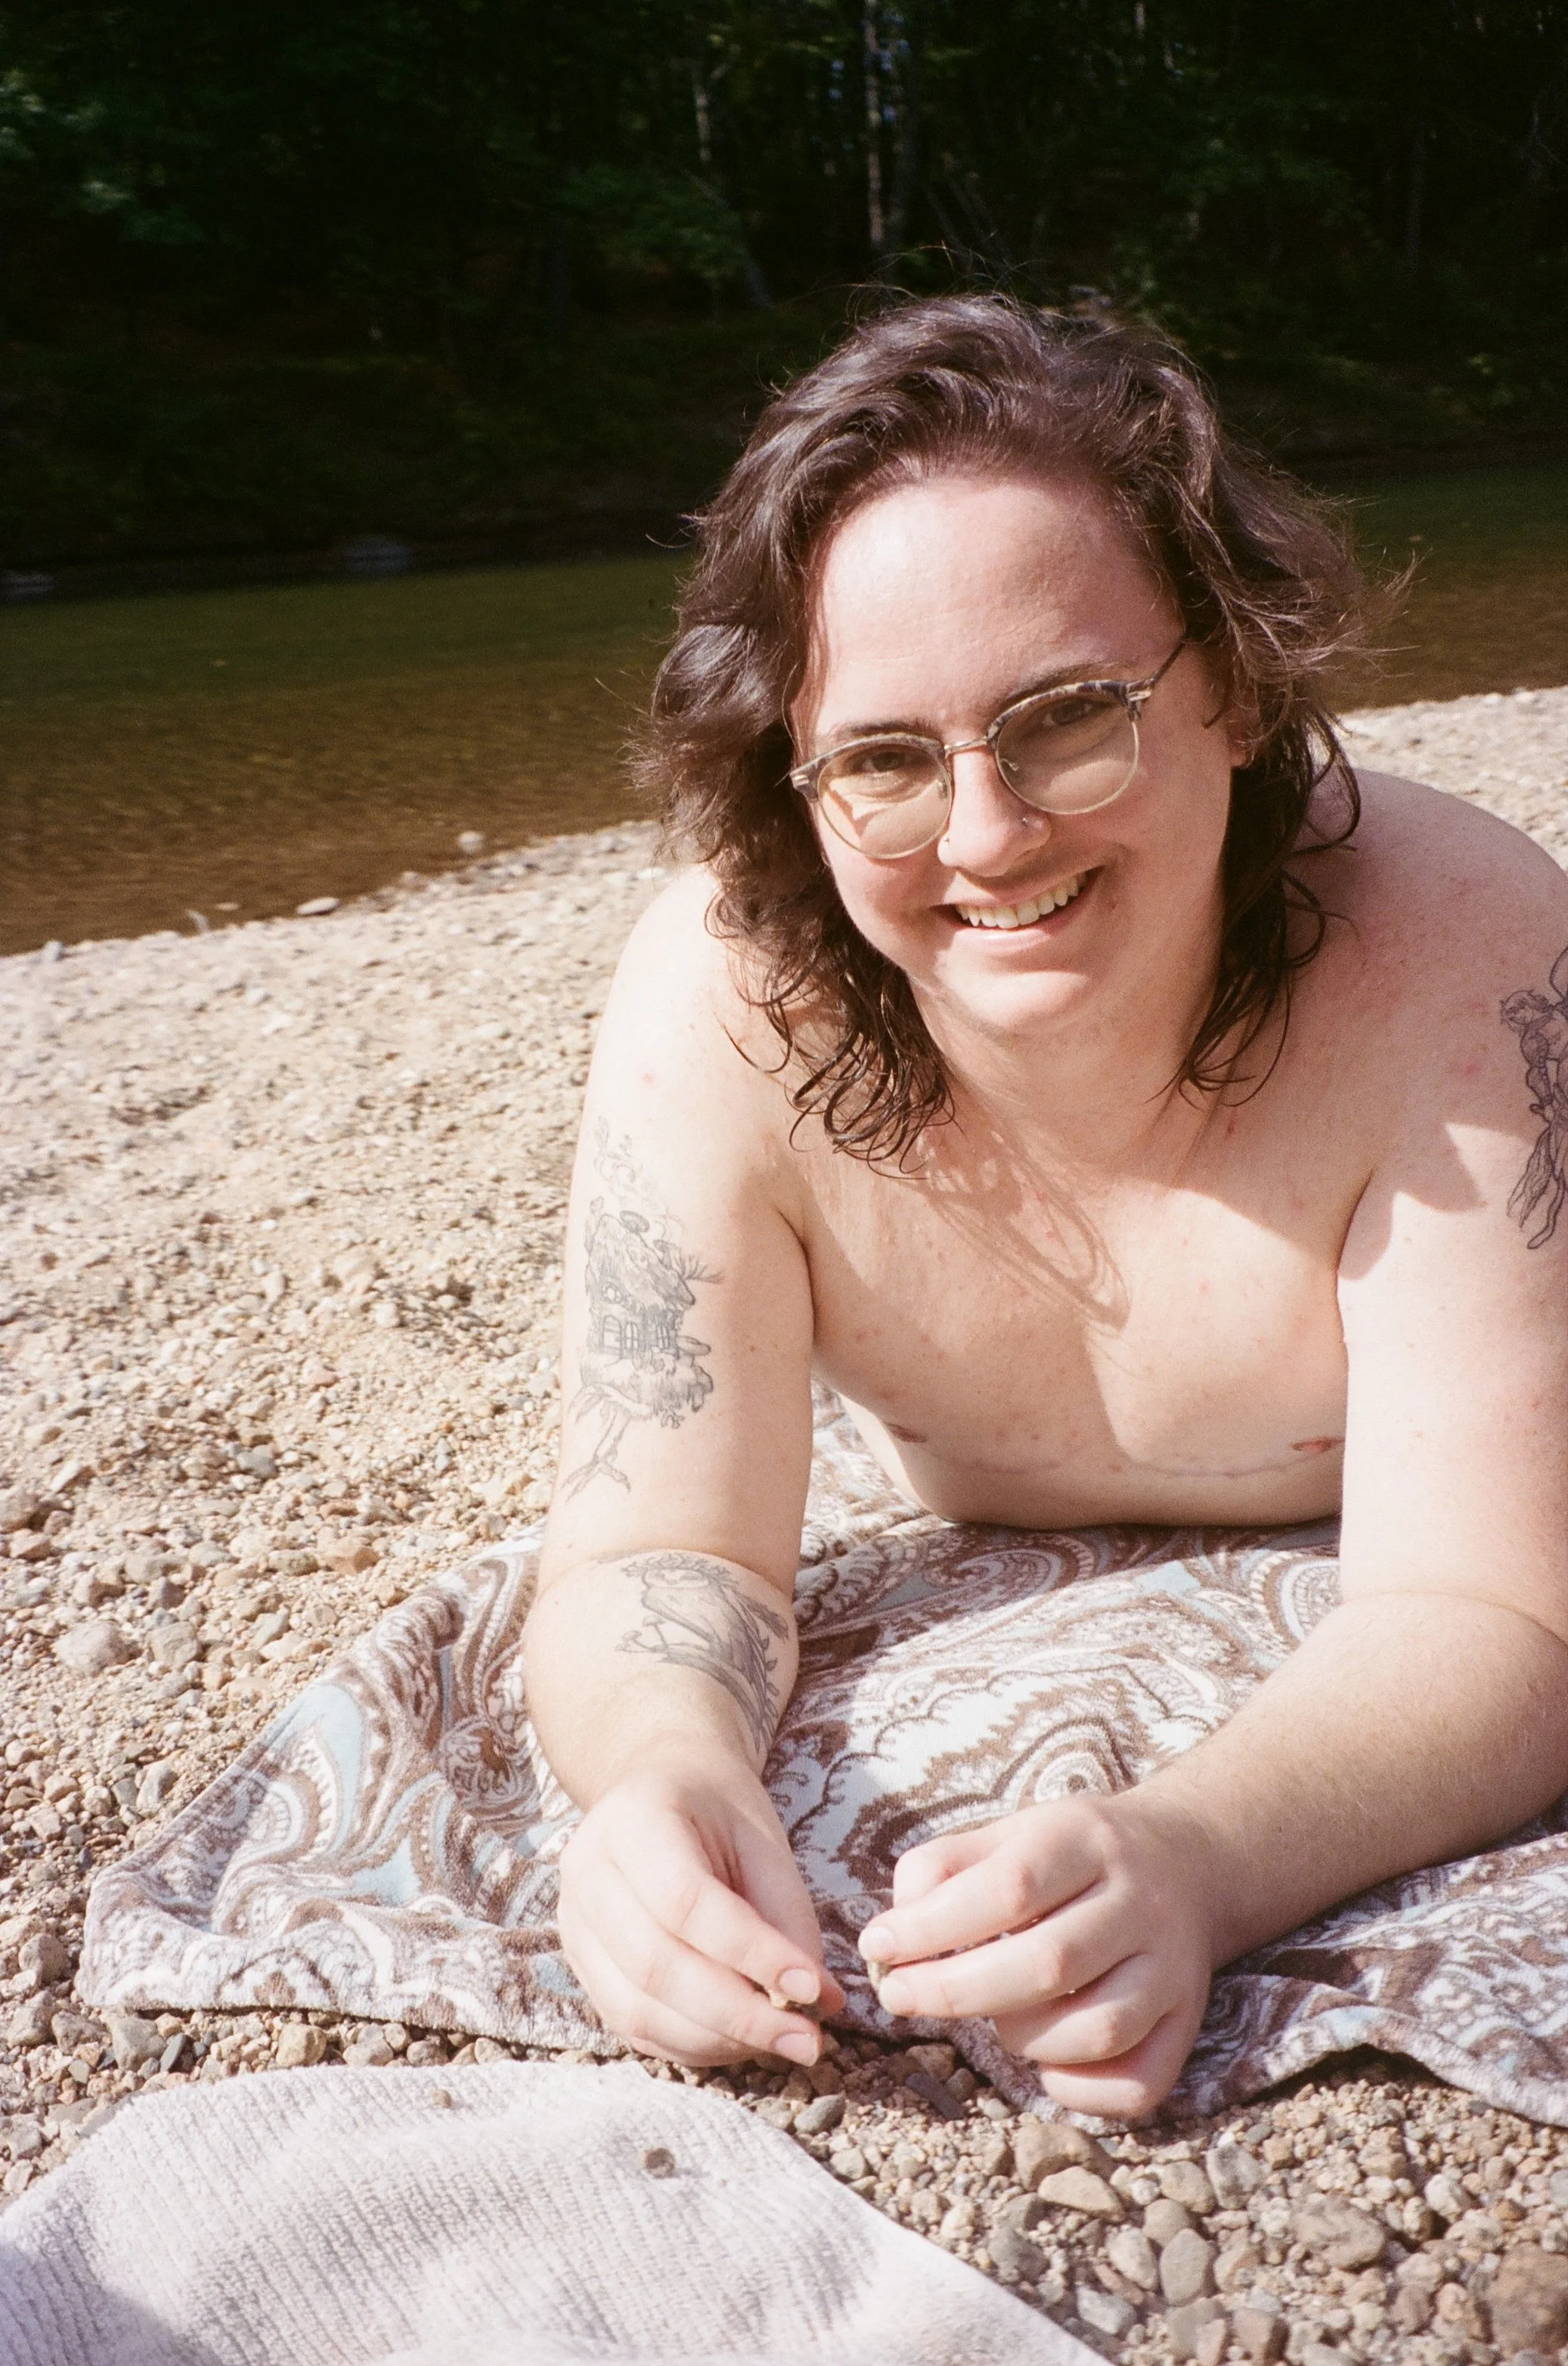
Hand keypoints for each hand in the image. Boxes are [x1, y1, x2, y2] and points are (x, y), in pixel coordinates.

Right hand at [557, 1763, 844, 2067]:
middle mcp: (587, 1870)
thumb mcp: (763, 1843)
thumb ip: (787, 1917)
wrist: (663, 1793)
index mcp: (633, 1817)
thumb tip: (820, 2001)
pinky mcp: (580, 1966)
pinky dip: (692, 2045)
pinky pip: (632, 2026)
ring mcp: (573, 1923)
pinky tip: (742, 2040)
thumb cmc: (720, 1815)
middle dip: (738, 2014)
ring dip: (718, 2040)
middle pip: (655, 1965)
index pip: (686, 1901)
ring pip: (638, 2009)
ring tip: (782, 2041)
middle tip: (807, 2039)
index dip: (751, 1954)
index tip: (813, 1990)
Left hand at [857, 1789, 1217, 2117]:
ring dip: (1023, 2039)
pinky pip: (1139, 2084)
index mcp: (1085, 1839)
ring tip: (990, 2021)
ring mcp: (1172, 1968)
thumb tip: (892, 1936)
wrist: (1186, 1860)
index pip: (1009, 1886)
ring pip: (1098, 2029)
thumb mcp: (1008, 1833)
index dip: (933, 1926)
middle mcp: (1139, 1902)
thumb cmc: (1071, 1855)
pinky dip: (1080, 2091)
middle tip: (900, 1997)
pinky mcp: (1190, 2024)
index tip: (879, 1947)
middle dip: (957, 1991)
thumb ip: (940, 1869)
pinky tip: (1044, 2062)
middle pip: (1050, 1962)